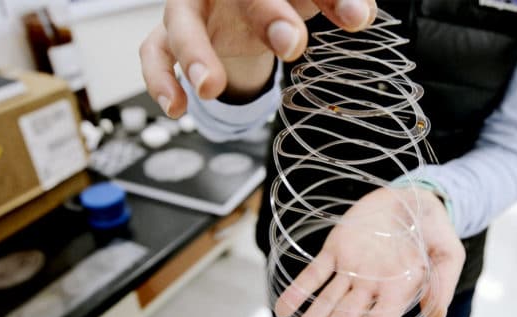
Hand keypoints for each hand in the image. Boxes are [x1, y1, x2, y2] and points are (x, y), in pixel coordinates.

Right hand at [139, 0, 377, 117]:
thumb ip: (338, 2)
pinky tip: (178, 107)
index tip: (355, 18)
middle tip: (293, 44)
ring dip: (193, 54)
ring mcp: (191, 5)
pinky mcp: (170, 32)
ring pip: (180, 20)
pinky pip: (155, 51)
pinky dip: (160, 78)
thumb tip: (361, 14)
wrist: (242, 8)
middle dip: (266, 16)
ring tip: (209, 88)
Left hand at [274, 186, 464, 316]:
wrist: (415, 197)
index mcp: (398, 291)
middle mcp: (372, 286)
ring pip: (326, 302)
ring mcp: (352, 269)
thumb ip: (442, 283)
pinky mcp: (337, 249)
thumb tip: (435, 316)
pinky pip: (314, 273)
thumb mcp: (449, 252)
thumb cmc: (435, 228)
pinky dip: (298, 290)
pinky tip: (282, 309)